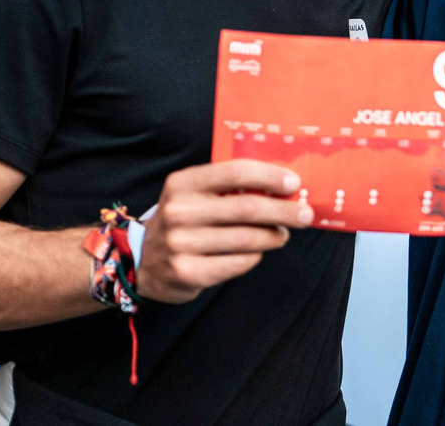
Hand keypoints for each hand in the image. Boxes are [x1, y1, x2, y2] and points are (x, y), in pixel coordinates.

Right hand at [136, 160, 311, 303]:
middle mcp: (179, 211)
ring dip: (273, 236)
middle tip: (304, 215)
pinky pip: (238, 262)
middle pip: (247, 208)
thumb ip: (230, 186)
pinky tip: (256, 252)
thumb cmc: (183, 220)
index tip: (294, 184)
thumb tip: (284, 186)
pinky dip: (254, 257)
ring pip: (247, 239)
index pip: (235, 172)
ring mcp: (180, 244)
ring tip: (282, 235)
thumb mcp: (195, 194)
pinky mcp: (186, 272)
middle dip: (284, 211)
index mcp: (183, 183)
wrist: (139, 261)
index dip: (270, 177)